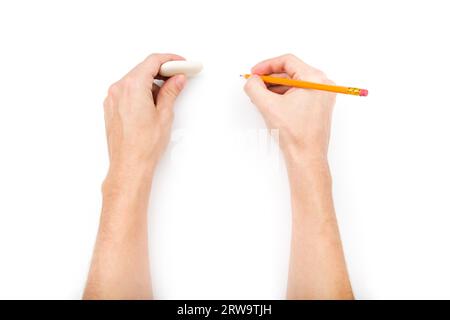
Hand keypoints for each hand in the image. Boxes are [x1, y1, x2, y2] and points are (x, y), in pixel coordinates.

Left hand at [103, 53, 186, 183]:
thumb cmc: (144, 146)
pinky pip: (127, 91)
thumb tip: (177, 80)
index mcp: (133, 87)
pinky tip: (152, 103)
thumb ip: (171, 92)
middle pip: (142, 69)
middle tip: (178, 77)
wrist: (129, 165)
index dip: (169, 60)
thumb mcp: (164, 115)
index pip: (152, 62)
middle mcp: (119, 89)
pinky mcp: (111, 108)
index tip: (180, 63)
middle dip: (161, 71)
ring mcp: (112, 99)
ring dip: (151, 83)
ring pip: (134, 81)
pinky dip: (140, 91)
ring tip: (166, 95)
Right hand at [244, 54, 335, 164]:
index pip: (288, 61)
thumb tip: (252, 80)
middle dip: (270, 78)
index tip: (254, 73)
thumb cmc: (295, 134)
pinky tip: (272, 104)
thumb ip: (255, 88)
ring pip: (294, 83)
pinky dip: (284, 96)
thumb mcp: (268, 106)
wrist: (306, 157)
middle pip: (291, 72)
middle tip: (256, 85)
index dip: (267, 65)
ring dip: (276, 88)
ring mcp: (322, 96)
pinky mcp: (319, 107)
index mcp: (315, 79)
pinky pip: (299, 94)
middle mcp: (323, 85)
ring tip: (261, 97)